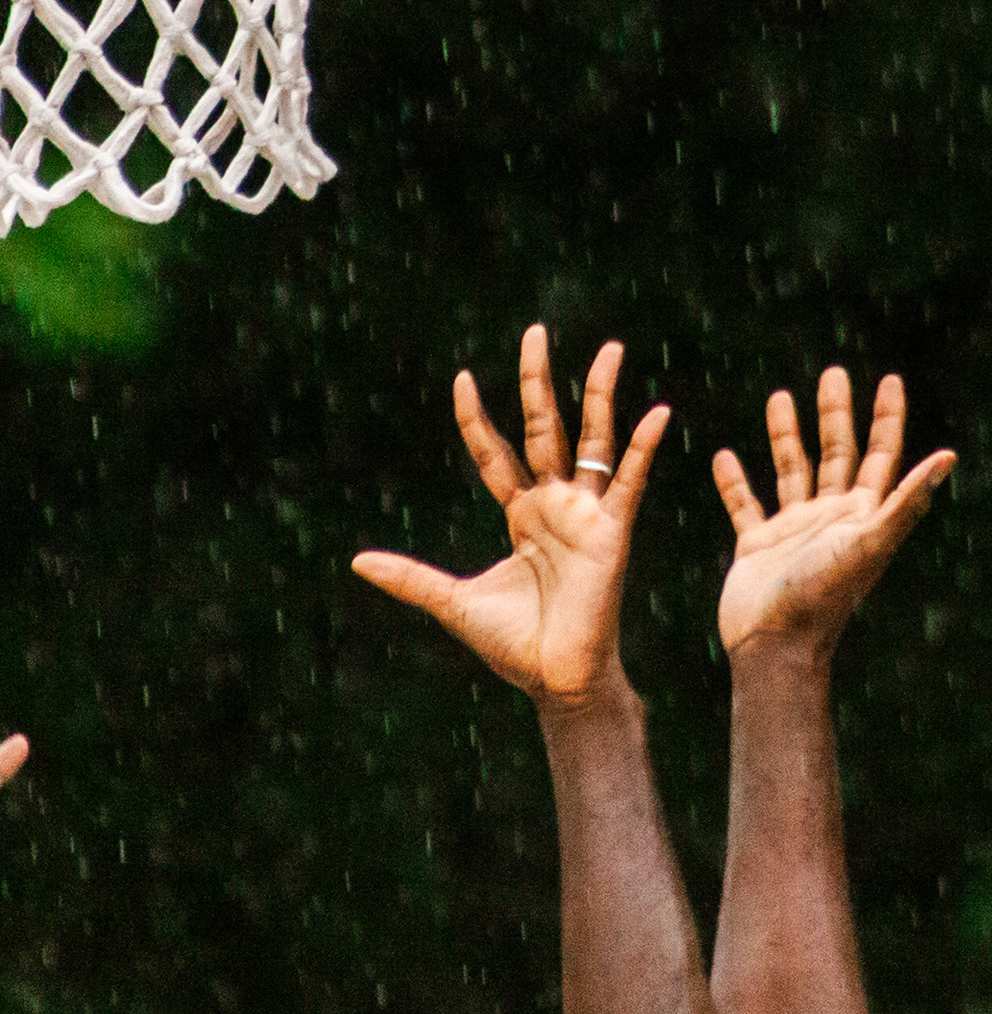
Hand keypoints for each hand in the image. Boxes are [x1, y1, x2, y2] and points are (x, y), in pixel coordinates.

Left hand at [353, 324, 668, 704]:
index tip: (463, 378)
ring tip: (612, 349)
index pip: (494, 451)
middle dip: (538, 380)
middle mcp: (553, 503)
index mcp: (519, 513)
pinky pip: (629, 482)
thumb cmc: (513, 647)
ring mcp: (585, 513)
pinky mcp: (612, 533)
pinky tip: (656, 414)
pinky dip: (643, 448)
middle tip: (535, 331)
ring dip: (601, 394)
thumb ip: (410, 578)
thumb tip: (356, 562)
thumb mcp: (452, 603)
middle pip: (543, 426)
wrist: (556, 682)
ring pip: (592, 439)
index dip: (477, 417)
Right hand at [713, 368, 953, 663]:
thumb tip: (948, 458)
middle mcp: (831, 518)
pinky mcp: (757, 544)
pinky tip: (723, 456)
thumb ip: (906, 501)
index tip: (890, 380)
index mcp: (862, 515)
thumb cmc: (825, 595)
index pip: (881, 455)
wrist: (776, 644)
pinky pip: (746, 504)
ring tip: (779, 396)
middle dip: (836, 413)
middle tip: (835, 373)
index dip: (888, 418)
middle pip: (837, 453)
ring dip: (786, 435)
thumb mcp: (870, 542)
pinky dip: (734, 481)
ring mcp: (794, 530)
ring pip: (792, 470)